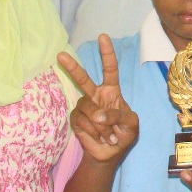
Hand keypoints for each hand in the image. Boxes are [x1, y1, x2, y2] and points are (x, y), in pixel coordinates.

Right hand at [57, 35, 138, 163]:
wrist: (110, 154)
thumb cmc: (124, 135)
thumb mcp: (131, 124)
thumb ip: (118, 116)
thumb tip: (98, 115)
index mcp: (112, 91)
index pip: (110, 69)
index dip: (107, 54)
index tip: (103, 37)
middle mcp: (96, 95)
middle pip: (83, 79)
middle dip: (72, 67)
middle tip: (61, 55)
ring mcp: (84, 107)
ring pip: (88, 109)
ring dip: (101, 126)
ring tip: (109, 136)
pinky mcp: (75, 119)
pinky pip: (83, 122)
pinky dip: (94, 132)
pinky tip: (100, 138)